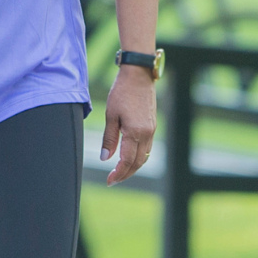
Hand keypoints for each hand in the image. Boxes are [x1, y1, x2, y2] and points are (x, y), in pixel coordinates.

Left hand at [100, 67, 156, 185]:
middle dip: (125, 174)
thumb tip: (104, 158)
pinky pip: (147, 148)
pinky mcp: (152, 126)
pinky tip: (128, 158)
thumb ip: (109, 138)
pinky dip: (138, 158)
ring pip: (144, 157)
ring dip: (132, 168)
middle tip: (112, 181)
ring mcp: (152, 131)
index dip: (118, 173)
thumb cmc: (121, 93)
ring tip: (119, 173)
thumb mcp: (111, 115)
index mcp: (136, 132)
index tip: (109, 181)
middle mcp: (147, 134)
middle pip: (137, 163)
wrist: (139, 76)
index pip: (127, 161)